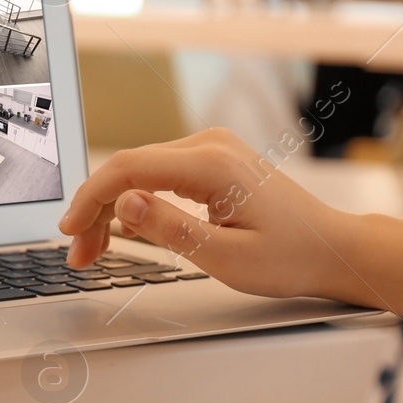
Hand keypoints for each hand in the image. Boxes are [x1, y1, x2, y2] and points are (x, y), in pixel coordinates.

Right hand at [58, 127, 354, 302]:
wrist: (333, 249)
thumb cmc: (291, 257)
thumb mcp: (226, 257)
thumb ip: (170, 229)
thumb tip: (125, 204)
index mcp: (211, 164)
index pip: (127, 169)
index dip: (89, 199)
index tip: (69, 231)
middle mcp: (209, 145)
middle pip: (127, 168)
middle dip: (96, 211)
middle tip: (80, 255)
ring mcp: (211, 149)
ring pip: (138, 171)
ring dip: (112, 208)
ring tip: (97, 249)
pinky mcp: (212, 160)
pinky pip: (158, 173)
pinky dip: (135, 201)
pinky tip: (124, 230)